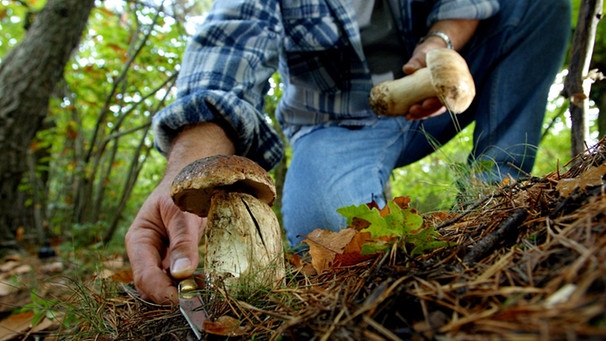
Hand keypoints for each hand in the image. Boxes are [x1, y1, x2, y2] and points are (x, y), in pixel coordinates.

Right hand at [125, 177, 202, 303]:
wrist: (190, 180)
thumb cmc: (182, 191)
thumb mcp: (183, 213)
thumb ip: (182, 242)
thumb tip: (182, 274)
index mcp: (139, 240)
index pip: (144, 276)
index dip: (161, 292)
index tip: (184, 301)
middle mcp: (145, 253)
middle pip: (151, 286)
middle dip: (171, 296)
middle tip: (197, 301)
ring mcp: (158, 258)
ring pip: (163, 286)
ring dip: (181, 292)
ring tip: (203, 292)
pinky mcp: (173, 260)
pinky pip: (176, 280)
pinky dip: (188, 285)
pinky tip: (203, 284)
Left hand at [401, 36, 447, 119]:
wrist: (429, 54)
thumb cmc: (429, 53)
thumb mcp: (423, 54)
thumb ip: (417, 61)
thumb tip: (408, 69)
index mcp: (451, 81)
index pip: (448, 95)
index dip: (437, 102)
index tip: (426, 103)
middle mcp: (447, 91)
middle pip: (440, 107)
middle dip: (426, 111)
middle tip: (413, 110)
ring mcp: (438, 96)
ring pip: (433, 110)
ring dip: (421, 115)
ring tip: (408, 116)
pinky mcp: (428, 99)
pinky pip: (425, 109)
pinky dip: (417, 113)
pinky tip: (408, 116)